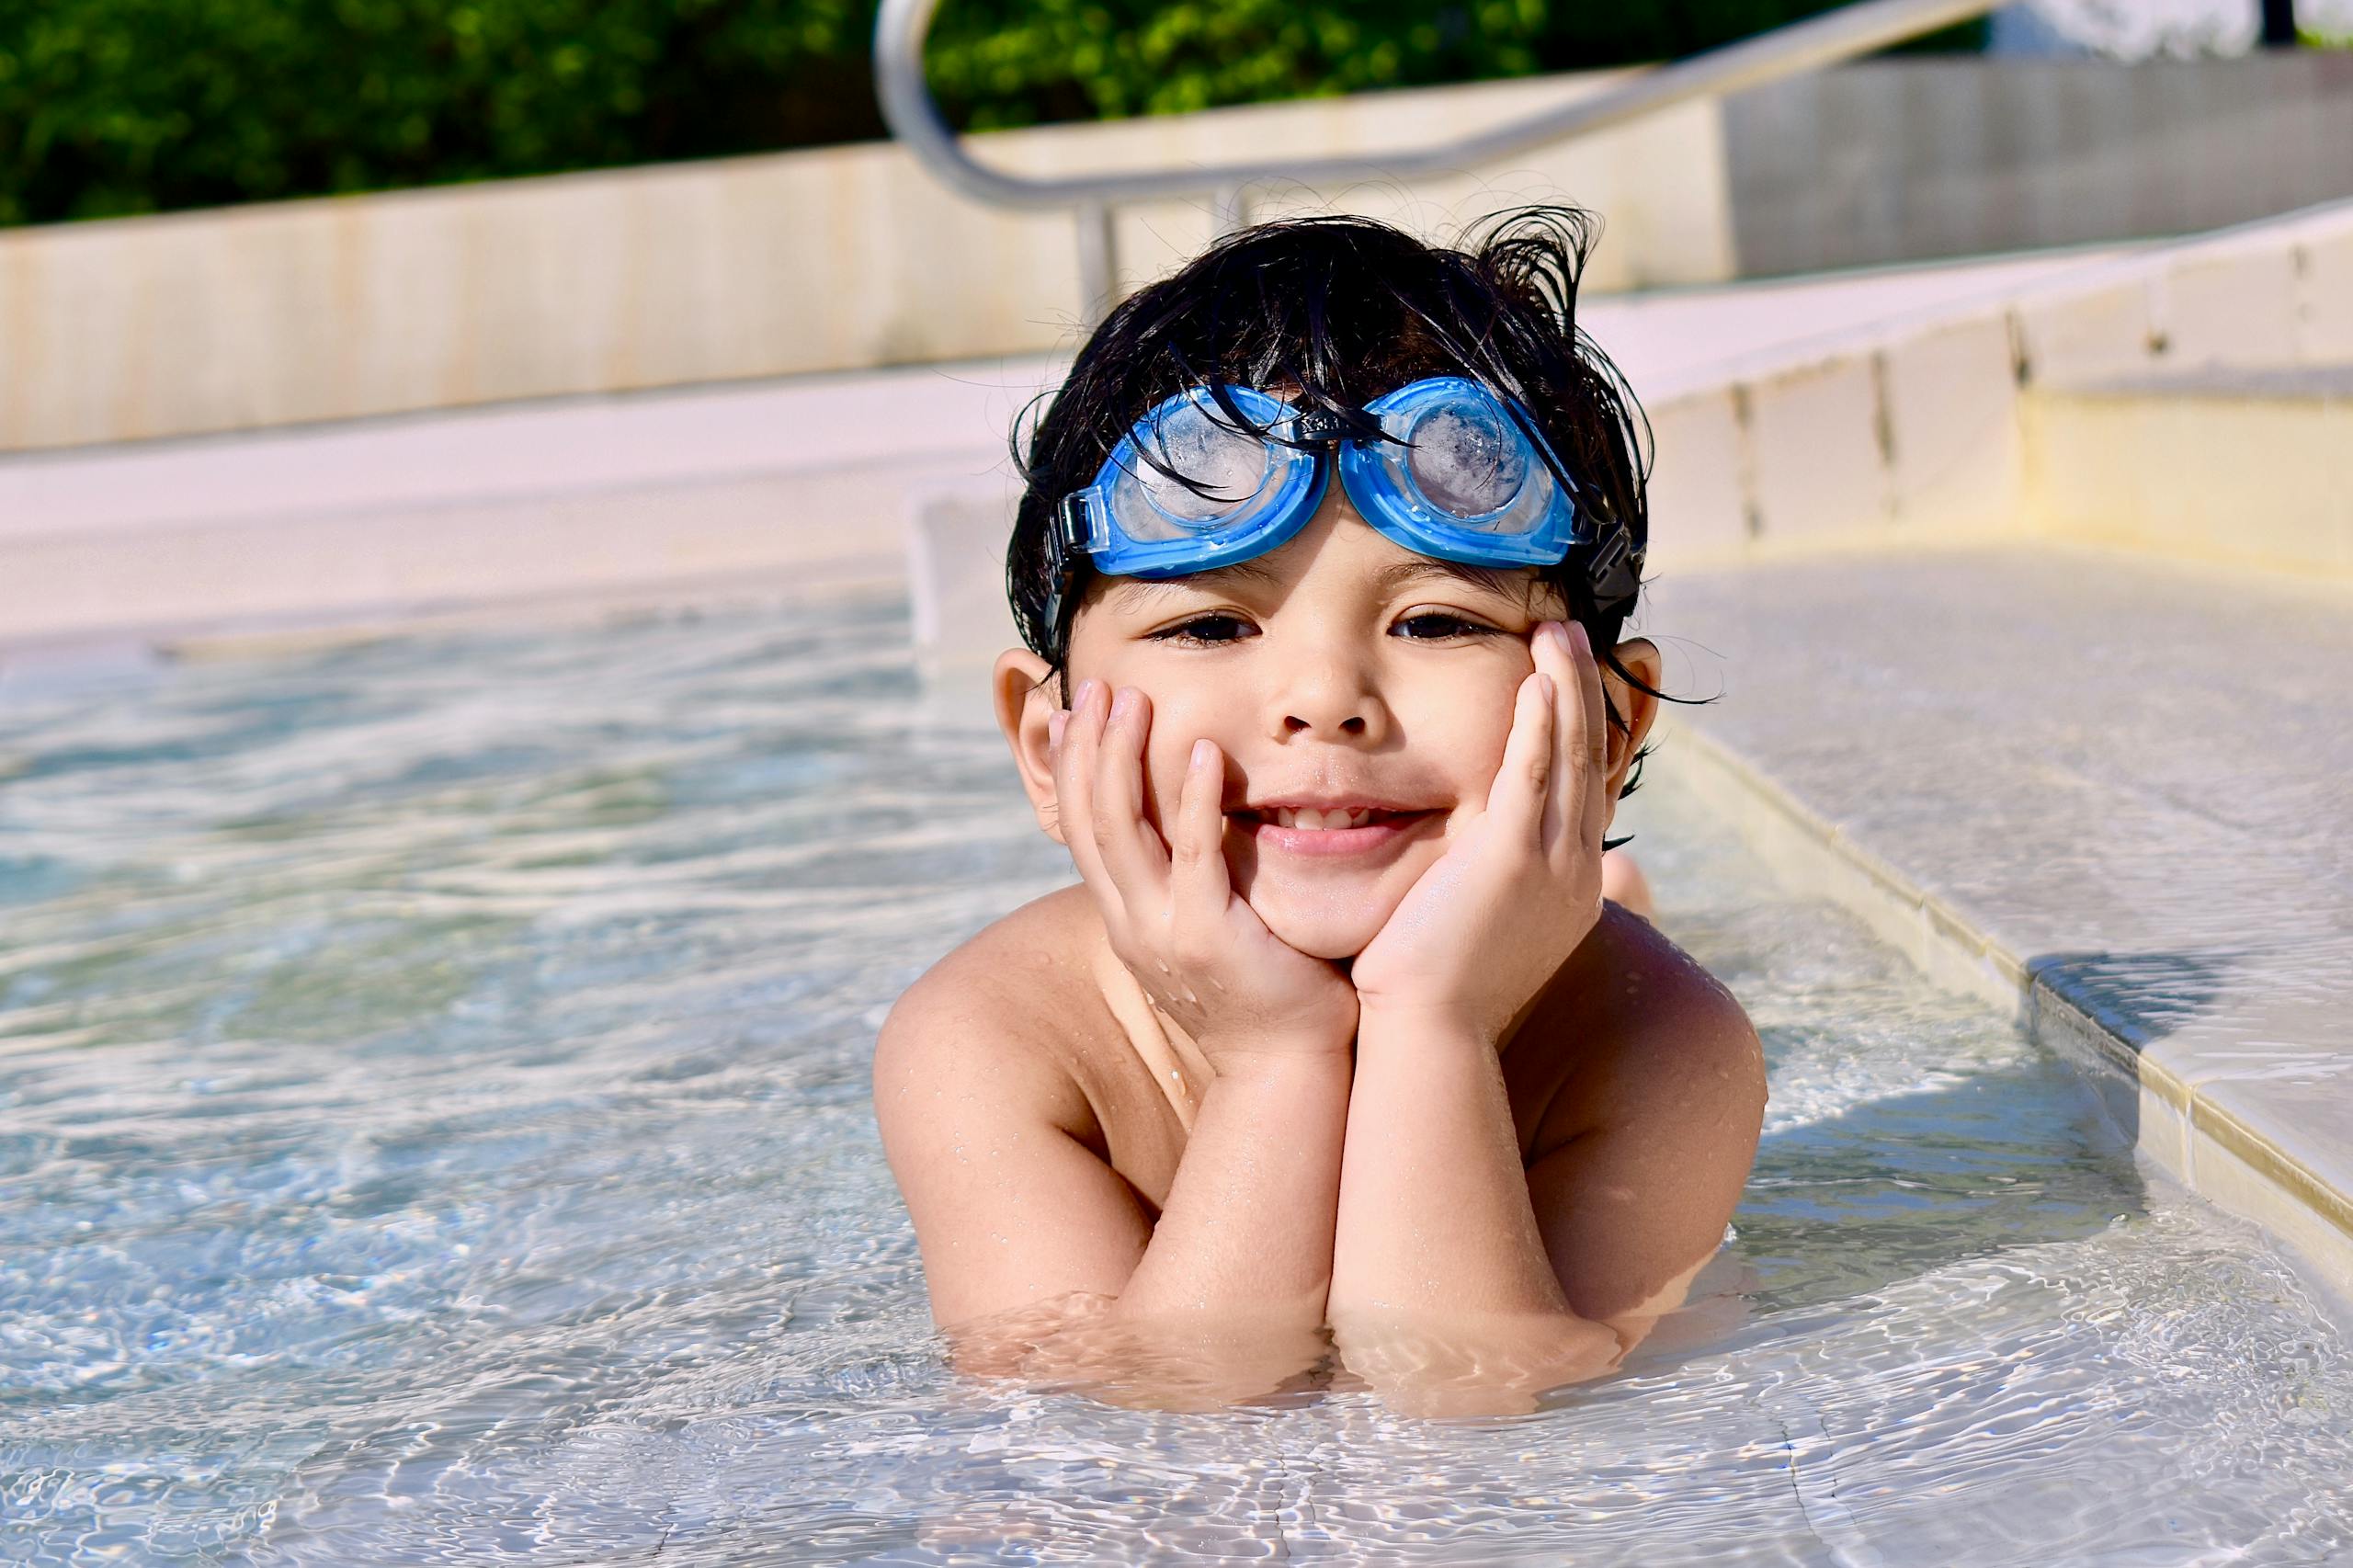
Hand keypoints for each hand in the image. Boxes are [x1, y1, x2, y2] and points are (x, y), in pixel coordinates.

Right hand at [1053, 680, 1358, 1064]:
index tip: (1081, 711)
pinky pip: (1191, 855)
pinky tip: (1202, 752)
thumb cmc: (1263, 996)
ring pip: (1120, 830)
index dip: (1076, 767)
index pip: (1081, 830)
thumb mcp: (1206, 933)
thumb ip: (1190, 884)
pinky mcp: (1207, 936)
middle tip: (1097, 686)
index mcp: (1126, 920)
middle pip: (1087, 820)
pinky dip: (1191, 799)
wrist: (1286, 1069)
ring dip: (1123, 758)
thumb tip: (1194, 831)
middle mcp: (1130, 923)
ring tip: (1134, 701)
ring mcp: (1162, 931)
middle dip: (1088, 747)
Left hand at [1348, 621, 1608, 1042]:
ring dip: (1566, 689)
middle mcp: (1575, 872)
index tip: (1577, 681)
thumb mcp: (1480, 931)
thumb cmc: (1437, 993)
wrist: (1430, 1035)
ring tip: (1559, 633)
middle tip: (1573, 635)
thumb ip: (1488, 889)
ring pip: (1567, 757)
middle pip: (1587, 761)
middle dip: (1584, 692)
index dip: (1584, 730)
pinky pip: (1532, 776)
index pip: (1584, 789)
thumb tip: (1475, 867)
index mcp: (1570, 888)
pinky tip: (1538, 683)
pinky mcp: (1512, 860)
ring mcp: (1552, 866)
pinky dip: (1538, 726)